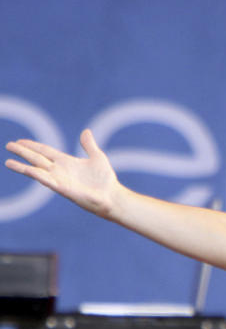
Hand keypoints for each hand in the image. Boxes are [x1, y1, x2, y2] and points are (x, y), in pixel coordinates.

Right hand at [5, 129, 119, 217]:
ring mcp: (59, 180)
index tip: (19, 141)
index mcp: (65, 162)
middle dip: (23, 152)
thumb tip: (86, 131)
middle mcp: (59, 170)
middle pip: (37, 158)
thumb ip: (89, 145)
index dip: (32, 145)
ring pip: (37, 170)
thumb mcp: (97, 157)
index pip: (44, 151)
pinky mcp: (63, 189)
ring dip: (22, 166)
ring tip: (8, 162)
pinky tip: (28, 170)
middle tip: (8, 145)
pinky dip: (38, 175)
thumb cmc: (105, 180)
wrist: (112, 196)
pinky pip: (48, 181)